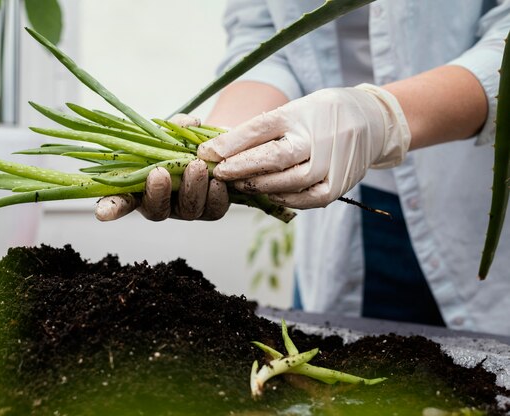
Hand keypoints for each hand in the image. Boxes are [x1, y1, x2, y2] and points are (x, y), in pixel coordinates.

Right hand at [95, 115, 229, 220]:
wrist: (217, 149)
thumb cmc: (183, 141)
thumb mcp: (173, 130)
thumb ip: (175, 128)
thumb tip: (187, 124)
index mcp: (141, 187)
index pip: (121, 202)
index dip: (111, 208)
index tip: (101, 211)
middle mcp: (163, 203)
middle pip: (156, 210)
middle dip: (157, 192)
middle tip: (160, 171)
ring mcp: (187, 209)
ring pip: (188, 210)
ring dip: (191, 188)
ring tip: (197, 166)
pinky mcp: (212, 208)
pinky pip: (214, 210)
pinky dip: (217, 196)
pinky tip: (219, 182)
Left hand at [197, 84, 410, 208]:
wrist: (372, 121)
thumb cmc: (321, 115)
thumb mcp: (294, 110)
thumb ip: (263, 129)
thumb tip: (221, 149)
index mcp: (303, 112)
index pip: (261, 128)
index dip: (230, 143)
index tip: (206, 154)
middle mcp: (318, 136)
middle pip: (273, 158)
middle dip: (240, 168)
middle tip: (217, 174)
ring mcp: (332, 162)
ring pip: (289, 182)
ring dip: (259, 186)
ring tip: (238, 185)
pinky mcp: (339, 185)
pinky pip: (307, 199)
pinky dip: (285, 198)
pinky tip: (268, 195)